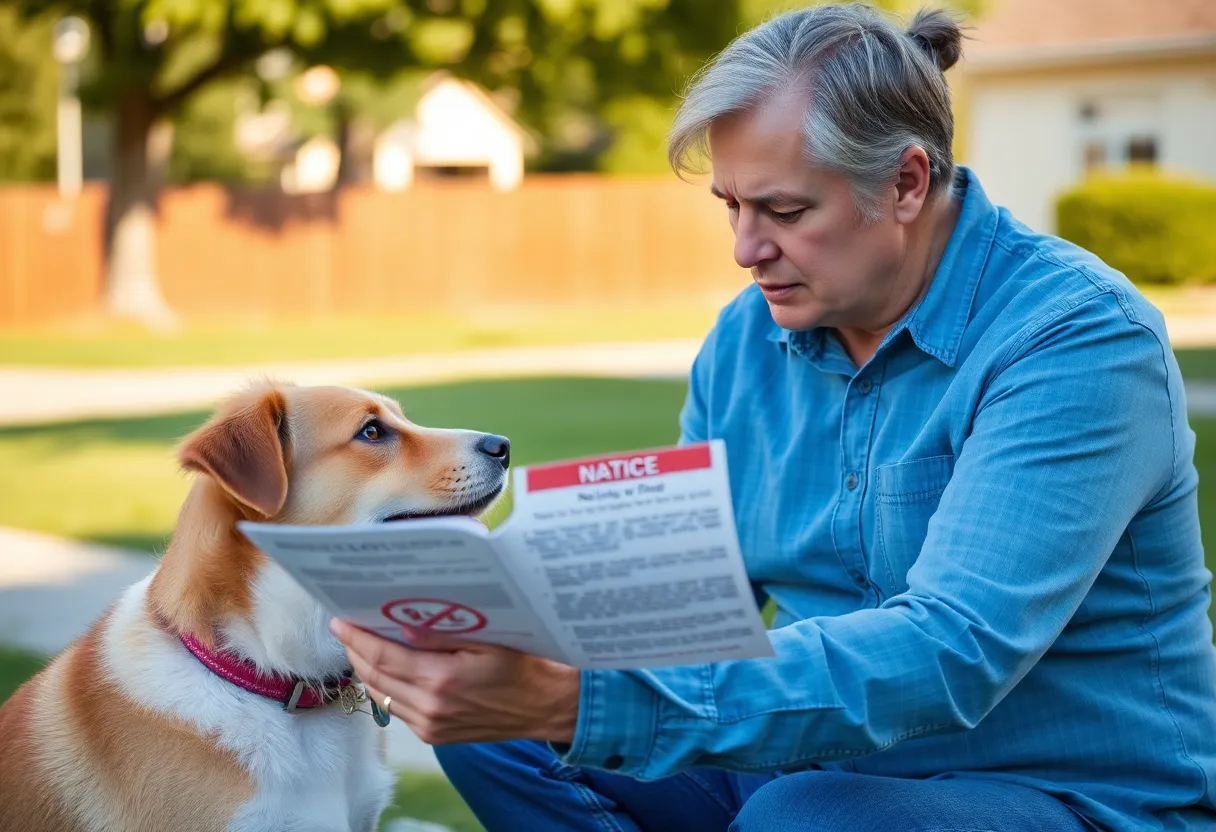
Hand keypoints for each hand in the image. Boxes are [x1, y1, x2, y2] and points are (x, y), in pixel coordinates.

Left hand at [329, 618, 579, 745]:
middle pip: (375, 677)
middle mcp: (431, 706)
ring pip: (381, 696)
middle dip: (355, 651)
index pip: (383, 656)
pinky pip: (397, 711)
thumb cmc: (521, 665)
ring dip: (365, 671)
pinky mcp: (434, 736)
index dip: (357, 638)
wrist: (543, 706)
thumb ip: (441, 632)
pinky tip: (383, 672)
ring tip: (358, 647)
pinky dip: (384, 689)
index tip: (340, 621)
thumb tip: (401, 624)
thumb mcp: (487, 638)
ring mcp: (431, 725)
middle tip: (344, 629)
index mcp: (443, 678)